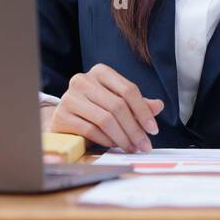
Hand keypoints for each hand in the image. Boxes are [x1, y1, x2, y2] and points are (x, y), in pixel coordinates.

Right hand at [49, 63, 163, 152]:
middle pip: (117, 106)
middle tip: (144, 145)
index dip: (144, 111)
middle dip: (135, 129)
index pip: (128, 90)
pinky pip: (90, 130)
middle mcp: (83, 80)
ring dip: (122, 137)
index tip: (153, 129)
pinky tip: (114, 145)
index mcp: (100, 72)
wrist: (65, 116)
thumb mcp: (117, 101)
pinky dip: (106, 140)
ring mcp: (70, 97)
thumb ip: (138, 103)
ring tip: (131, 147)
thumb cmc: (94, 107)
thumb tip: (158, 106)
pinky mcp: (62, 116)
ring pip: (105, 119)